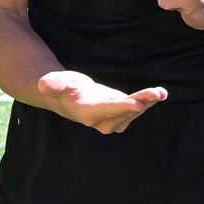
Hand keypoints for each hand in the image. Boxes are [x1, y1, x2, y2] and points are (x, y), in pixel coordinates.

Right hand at [36, 69, 167, 133]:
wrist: (69, 97)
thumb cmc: (62, 87)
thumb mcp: (56, 82)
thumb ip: (53, 83)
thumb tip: (44, 84)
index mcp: (87, 113)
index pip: (107, 111)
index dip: (122, 108)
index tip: (136, 104)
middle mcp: (102, 121)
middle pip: (125, 111)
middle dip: (141, 102)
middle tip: (156, 92)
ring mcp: (113, 120)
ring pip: (134, 111)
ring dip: (148, 101)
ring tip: (160, 92)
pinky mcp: (121, 115)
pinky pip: (137, 109)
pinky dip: (149, 101)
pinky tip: (160, 94)